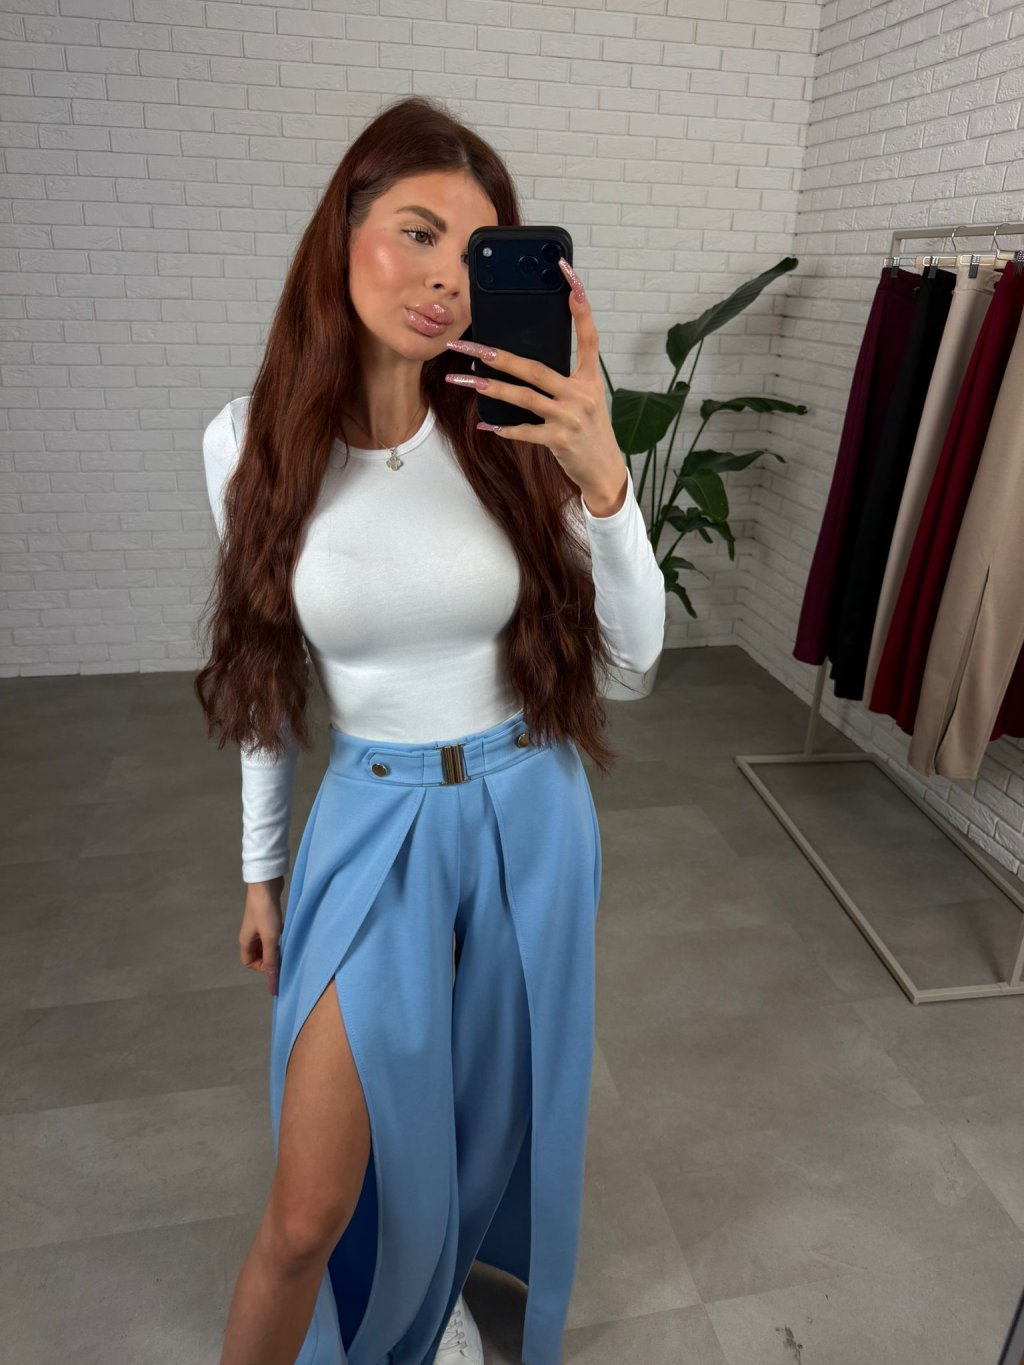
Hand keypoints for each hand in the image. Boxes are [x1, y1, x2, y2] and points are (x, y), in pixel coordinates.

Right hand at [240, 884, 282, 995]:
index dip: (262, 967)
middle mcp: (250, 935)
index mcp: (246, 941)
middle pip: (259, 954)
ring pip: (267, 943)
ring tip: (287, 942)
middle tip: (284, 952)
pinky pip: (272, 933)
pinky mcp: (267, 918)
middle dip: (271, 956)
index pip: (249, 963)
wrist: (266, 884)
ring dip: (276, 945)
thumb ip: (271, 961)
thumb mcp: (270, 939)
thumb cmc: (266, 913)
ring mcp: (258, 926)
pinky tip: (288, 931)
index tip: (275, 961)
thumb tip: (272, 986)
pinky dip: (279, 935)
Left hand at [444, 257, 626, 503]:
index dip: (581, 306)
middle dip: (499, 356)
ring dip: (491, 389)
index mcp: (589, 379)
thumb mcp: (584, 399)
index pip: (588, 336)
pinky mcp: (560, 440)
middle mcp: (582, 394)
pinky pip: (525, 431)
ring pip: (524, 397)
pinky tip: (486, 424)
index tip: (569, 277)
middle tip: (471, 345)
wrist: (604, 470)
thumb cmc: (589, 430)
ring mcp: (571, 417)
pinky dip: (504, 428)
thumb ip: (562, 380)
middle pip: (535, 368)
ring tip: (466, 380)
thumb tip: (523, 364)